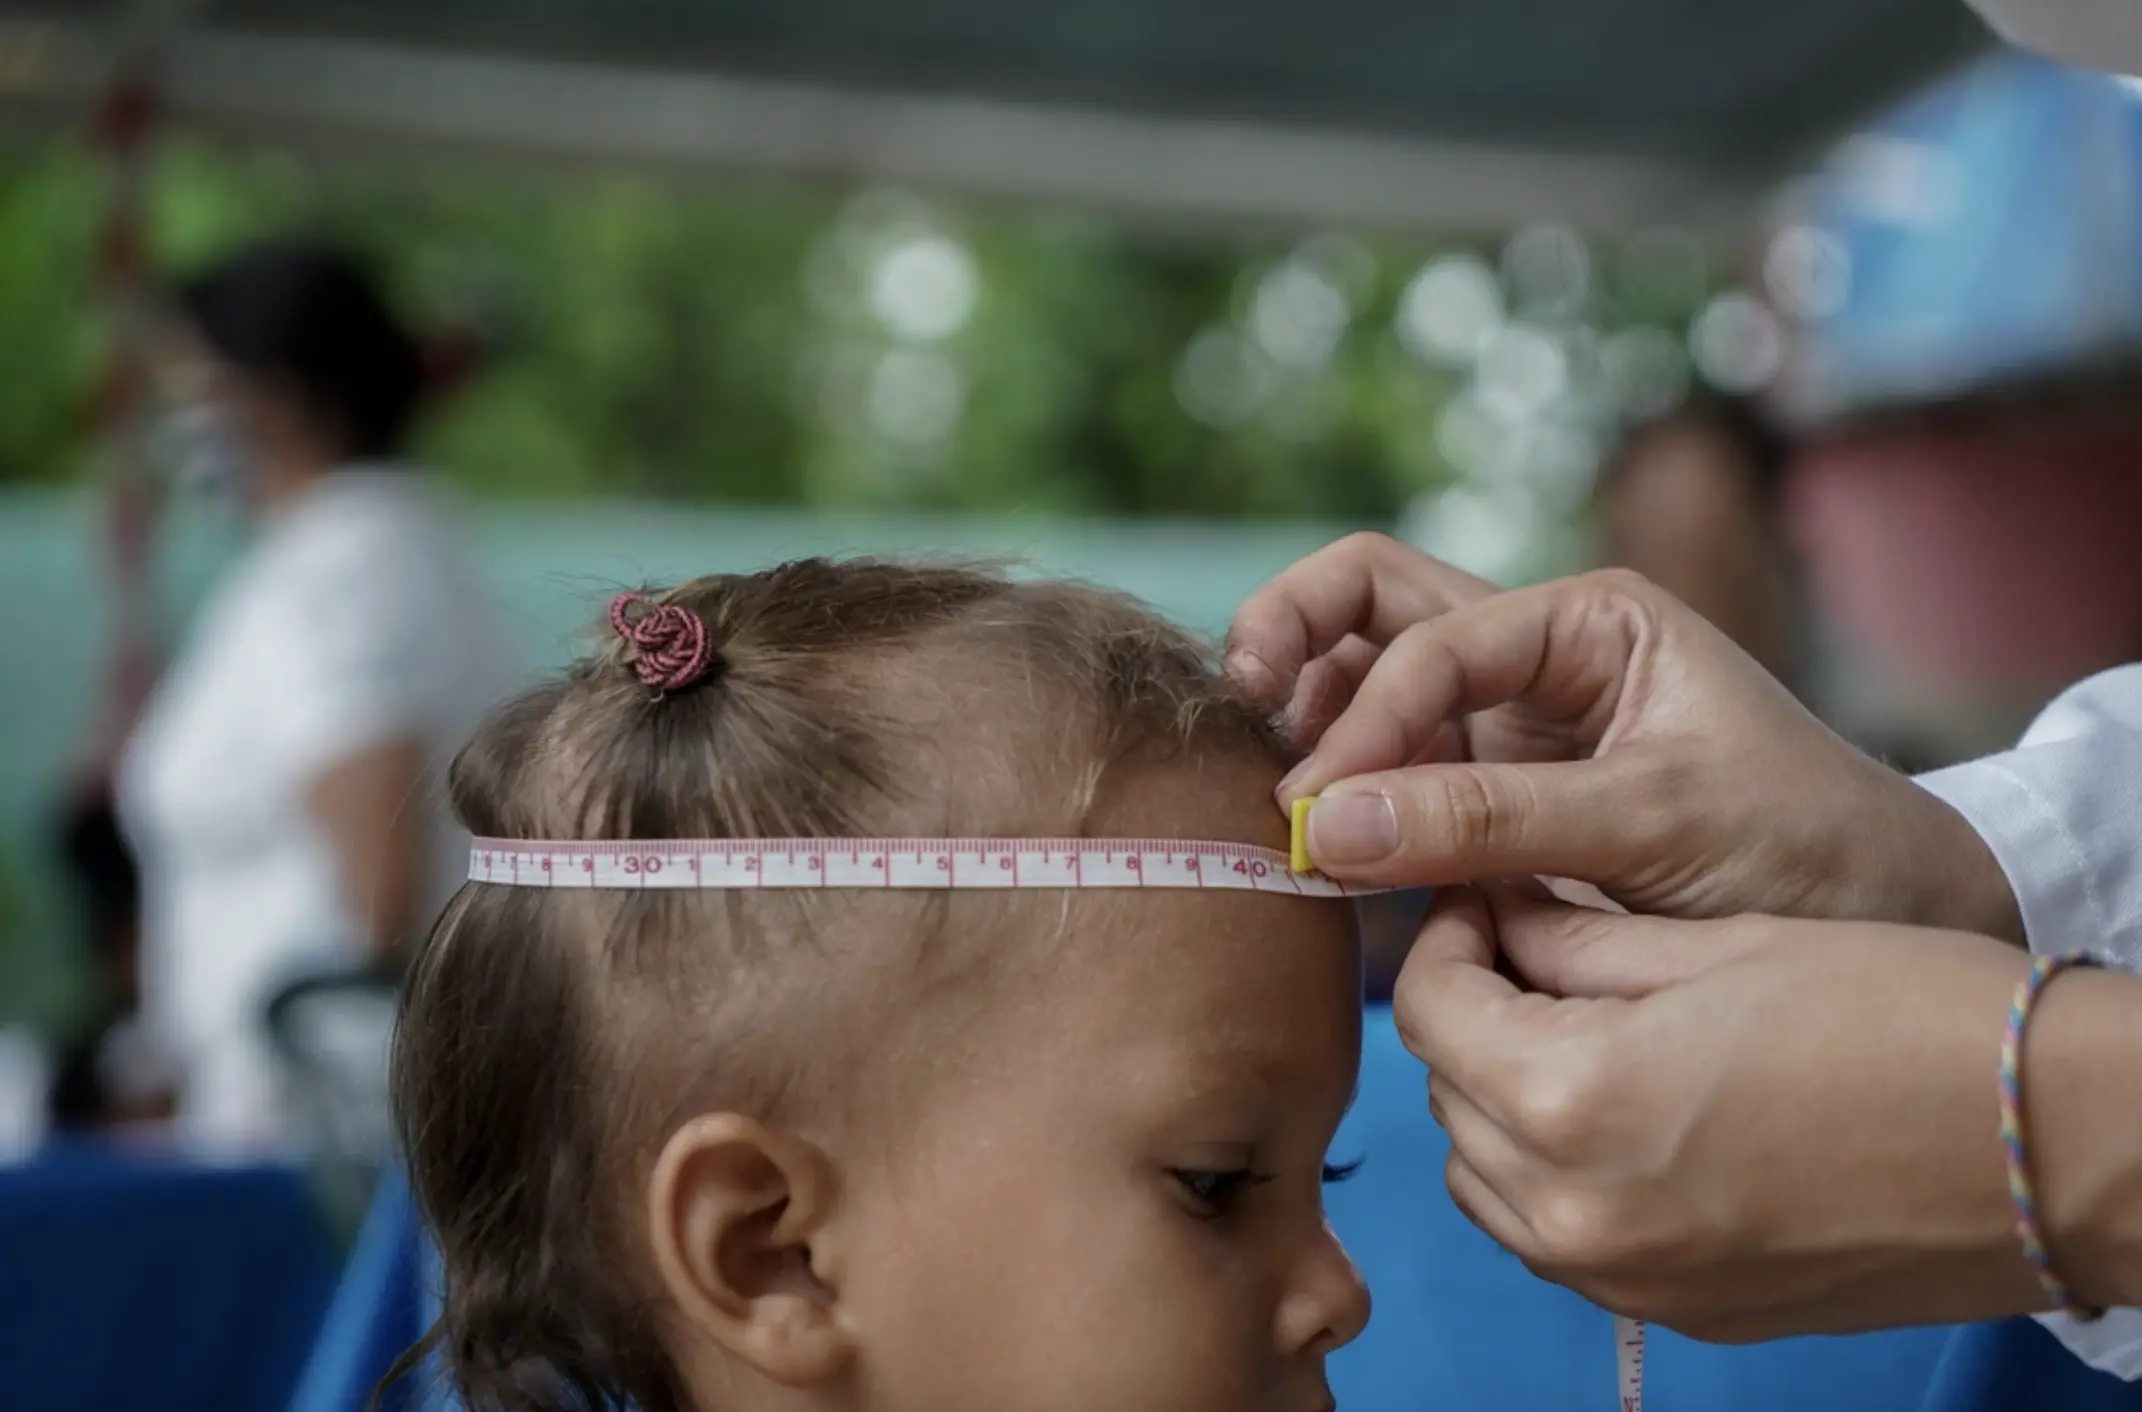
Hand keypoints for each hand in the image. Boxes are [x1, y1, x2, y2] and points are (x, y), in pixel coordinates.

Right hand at [1227, 536, 2018, 936]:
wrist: (1885, 927)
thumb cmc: (1806, 846)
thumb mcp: (1655, 821)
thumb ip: (1488, 820)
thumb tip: (1318, 827)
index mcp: (1584, 622)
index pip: (1423, 633)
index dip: (1360, 716)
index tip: (1317, 808)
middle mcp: (1532, 660)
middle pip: (1368, 604)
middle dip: (1291, 639)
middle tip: (1241, 709)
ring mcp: (1504, 732)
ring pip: (1363, 684)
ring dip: (1306, 719)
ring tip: (1276, 794)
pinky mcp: (1491, 810)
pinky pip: (1388, 780)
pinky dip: (1340, 796)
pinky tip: (1317, 845)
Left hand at [1398, 889, 2065, 1339]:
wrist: (2052, 1144)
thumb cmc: (1899, 1016)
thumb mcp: (1713, 944)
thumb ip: (1569, 941)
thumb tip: (1492, 917)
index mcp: (1569, 1102)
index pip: (1427, 1010)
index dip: (1444, 939)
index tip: (1483, 899)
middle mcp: (1575, 1213)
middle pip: (1447, 1095)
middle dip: (1475, 1015)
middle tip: (1531, 951)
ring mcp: (1625, 1279)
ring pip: (1487, 1177)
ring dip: (1504, 1100)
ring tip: (1582, 1030)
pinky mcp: (1676, 1312)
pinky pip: (1555, 1237)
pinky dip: (1556, 1175)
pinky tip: (1627, 1113)